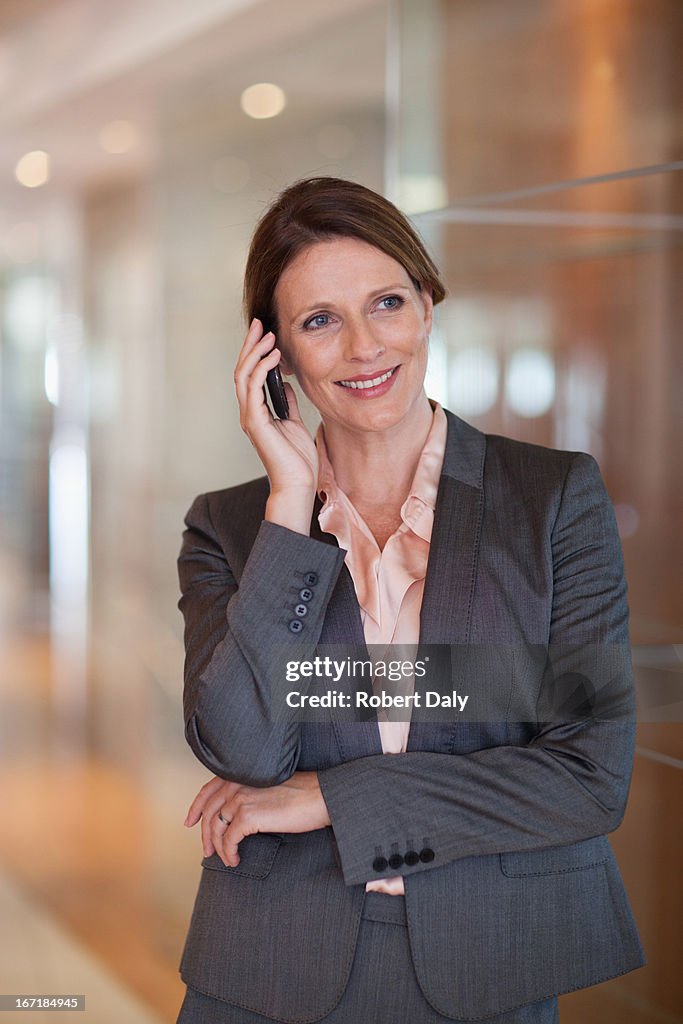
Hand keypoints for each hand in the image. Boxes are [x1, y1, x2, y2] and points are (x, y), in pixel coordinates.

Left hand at [184, 772, 331, 867]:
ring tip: (227, 858)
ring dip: (219, 848)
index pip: (209, 789)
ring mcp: (241, 799)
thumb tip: (236, 817)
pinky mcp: (248, 816)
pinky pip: (229, 840)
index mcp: (242, 773)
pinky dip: (229, 853)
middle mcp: (238, 783)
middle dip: (205, 835)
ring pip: (216, 828)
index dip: (196, 807)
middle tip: (207, 851)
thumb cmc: (302, 794)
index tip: (190, 821)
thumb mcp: (270, 787)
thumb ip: (250, 793)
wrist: (320, 797)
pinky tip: (236, 859)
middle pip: (209, 812)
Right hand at [234, 318, 318, 499]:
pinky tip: (273, 356)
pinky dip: (262, 369)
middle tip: (260, 323)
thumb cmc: (297, 460)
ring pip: (244, 376)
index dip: (256, 352)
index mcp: (258, 412)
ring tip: (269, 335)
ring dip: (255, 353)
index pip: (251, 375)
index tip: (266, 332)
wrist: (297, 484)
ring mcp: (250, 417)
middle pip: (243, 371)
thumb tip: (286, 385)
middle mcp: (250, 412)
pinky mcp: (255, 423)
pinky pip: (253, 389)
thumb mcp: (294, 423)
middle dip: (251, 345)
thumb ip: (287, 404)